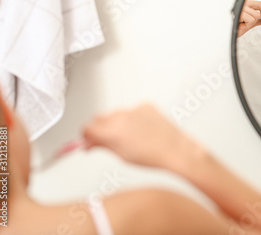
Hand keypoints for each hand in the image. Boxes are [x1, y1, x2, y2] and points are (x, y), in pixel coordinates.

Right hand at [83, 104, 202, 174]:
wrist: (174, 149)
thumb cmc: (152, 156)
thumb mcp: (120, 156)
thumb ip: (101, 146)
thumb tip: (90, 143)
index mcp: (112, 131)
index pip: (87, 127)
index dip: (86, 136)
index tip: (89, 141)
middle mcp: (121, 116)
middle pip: (99, 118)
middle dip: (100, 128)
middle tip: (106, 140)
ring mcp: (134, 109)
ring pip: (116, 113)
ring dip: (116, 122)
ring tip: (129, 137)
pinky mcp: (145, 105)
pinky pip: (132, 110)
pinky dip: (132, 118)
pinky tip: (141, 130)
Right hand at [237, 0, 260, 36]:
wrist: (227, 34)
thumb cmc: (235, 27)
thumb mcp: (250, 24)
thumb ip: (260, 20)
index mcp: (247, 5)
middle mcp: (244, 3)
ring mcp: (241, 6)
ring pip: (256, 15)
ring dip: (251, 23)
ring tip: (243, 25)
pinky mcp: (239, 11)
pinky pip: (251, 19)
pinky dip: (247, 25)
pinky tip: (240, 25)